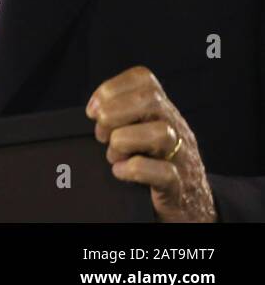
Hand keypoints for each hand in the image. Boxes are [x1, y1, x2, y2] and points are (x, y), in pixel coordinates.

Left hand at [86, 66, 216, 221]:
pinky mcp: (179, 186)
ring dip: (124, 142)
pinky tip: (121, 172)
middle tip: (101, 134)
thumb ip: (125, 117)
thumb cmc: (156, 165)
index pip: (144, 79)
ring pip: (161, 133)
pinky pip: (163, 172)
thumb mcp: (143, 133)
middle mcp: (177, 129)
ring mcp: (182, 157)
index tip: (92, 110)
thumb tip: (94, 110)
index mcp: (164, 112)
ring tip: (114, 155)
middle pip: (150, 100)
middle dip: (114, 113)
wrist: (191, 205)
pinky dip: (134, 169)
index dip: (111, 88)